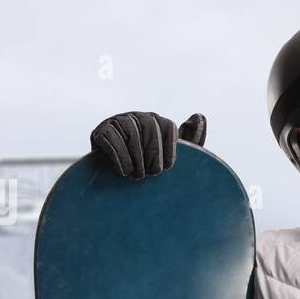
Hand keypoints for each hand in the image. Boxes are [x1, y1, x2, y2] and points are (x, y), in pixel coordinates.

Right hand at [89, 112, 207, 178]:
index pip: (167, 127)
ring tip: (137, 175)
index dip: (169, 150)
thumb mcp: (174, 157)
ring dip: (136, 157)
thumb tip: (199, 117)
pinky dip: (119, 156)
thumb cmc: (150, 169)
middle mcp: (138, 117)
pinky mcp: (100, 131)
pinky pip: (110, 137)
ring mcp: (118, 122)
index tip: (167, 169)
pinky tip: (123, 171)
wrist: (117, 182)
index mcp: (157, 121)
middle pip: (149, 127)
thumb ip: (192, 140)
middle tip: (151, 175)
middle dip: (152, 154)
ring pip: (130, 131)